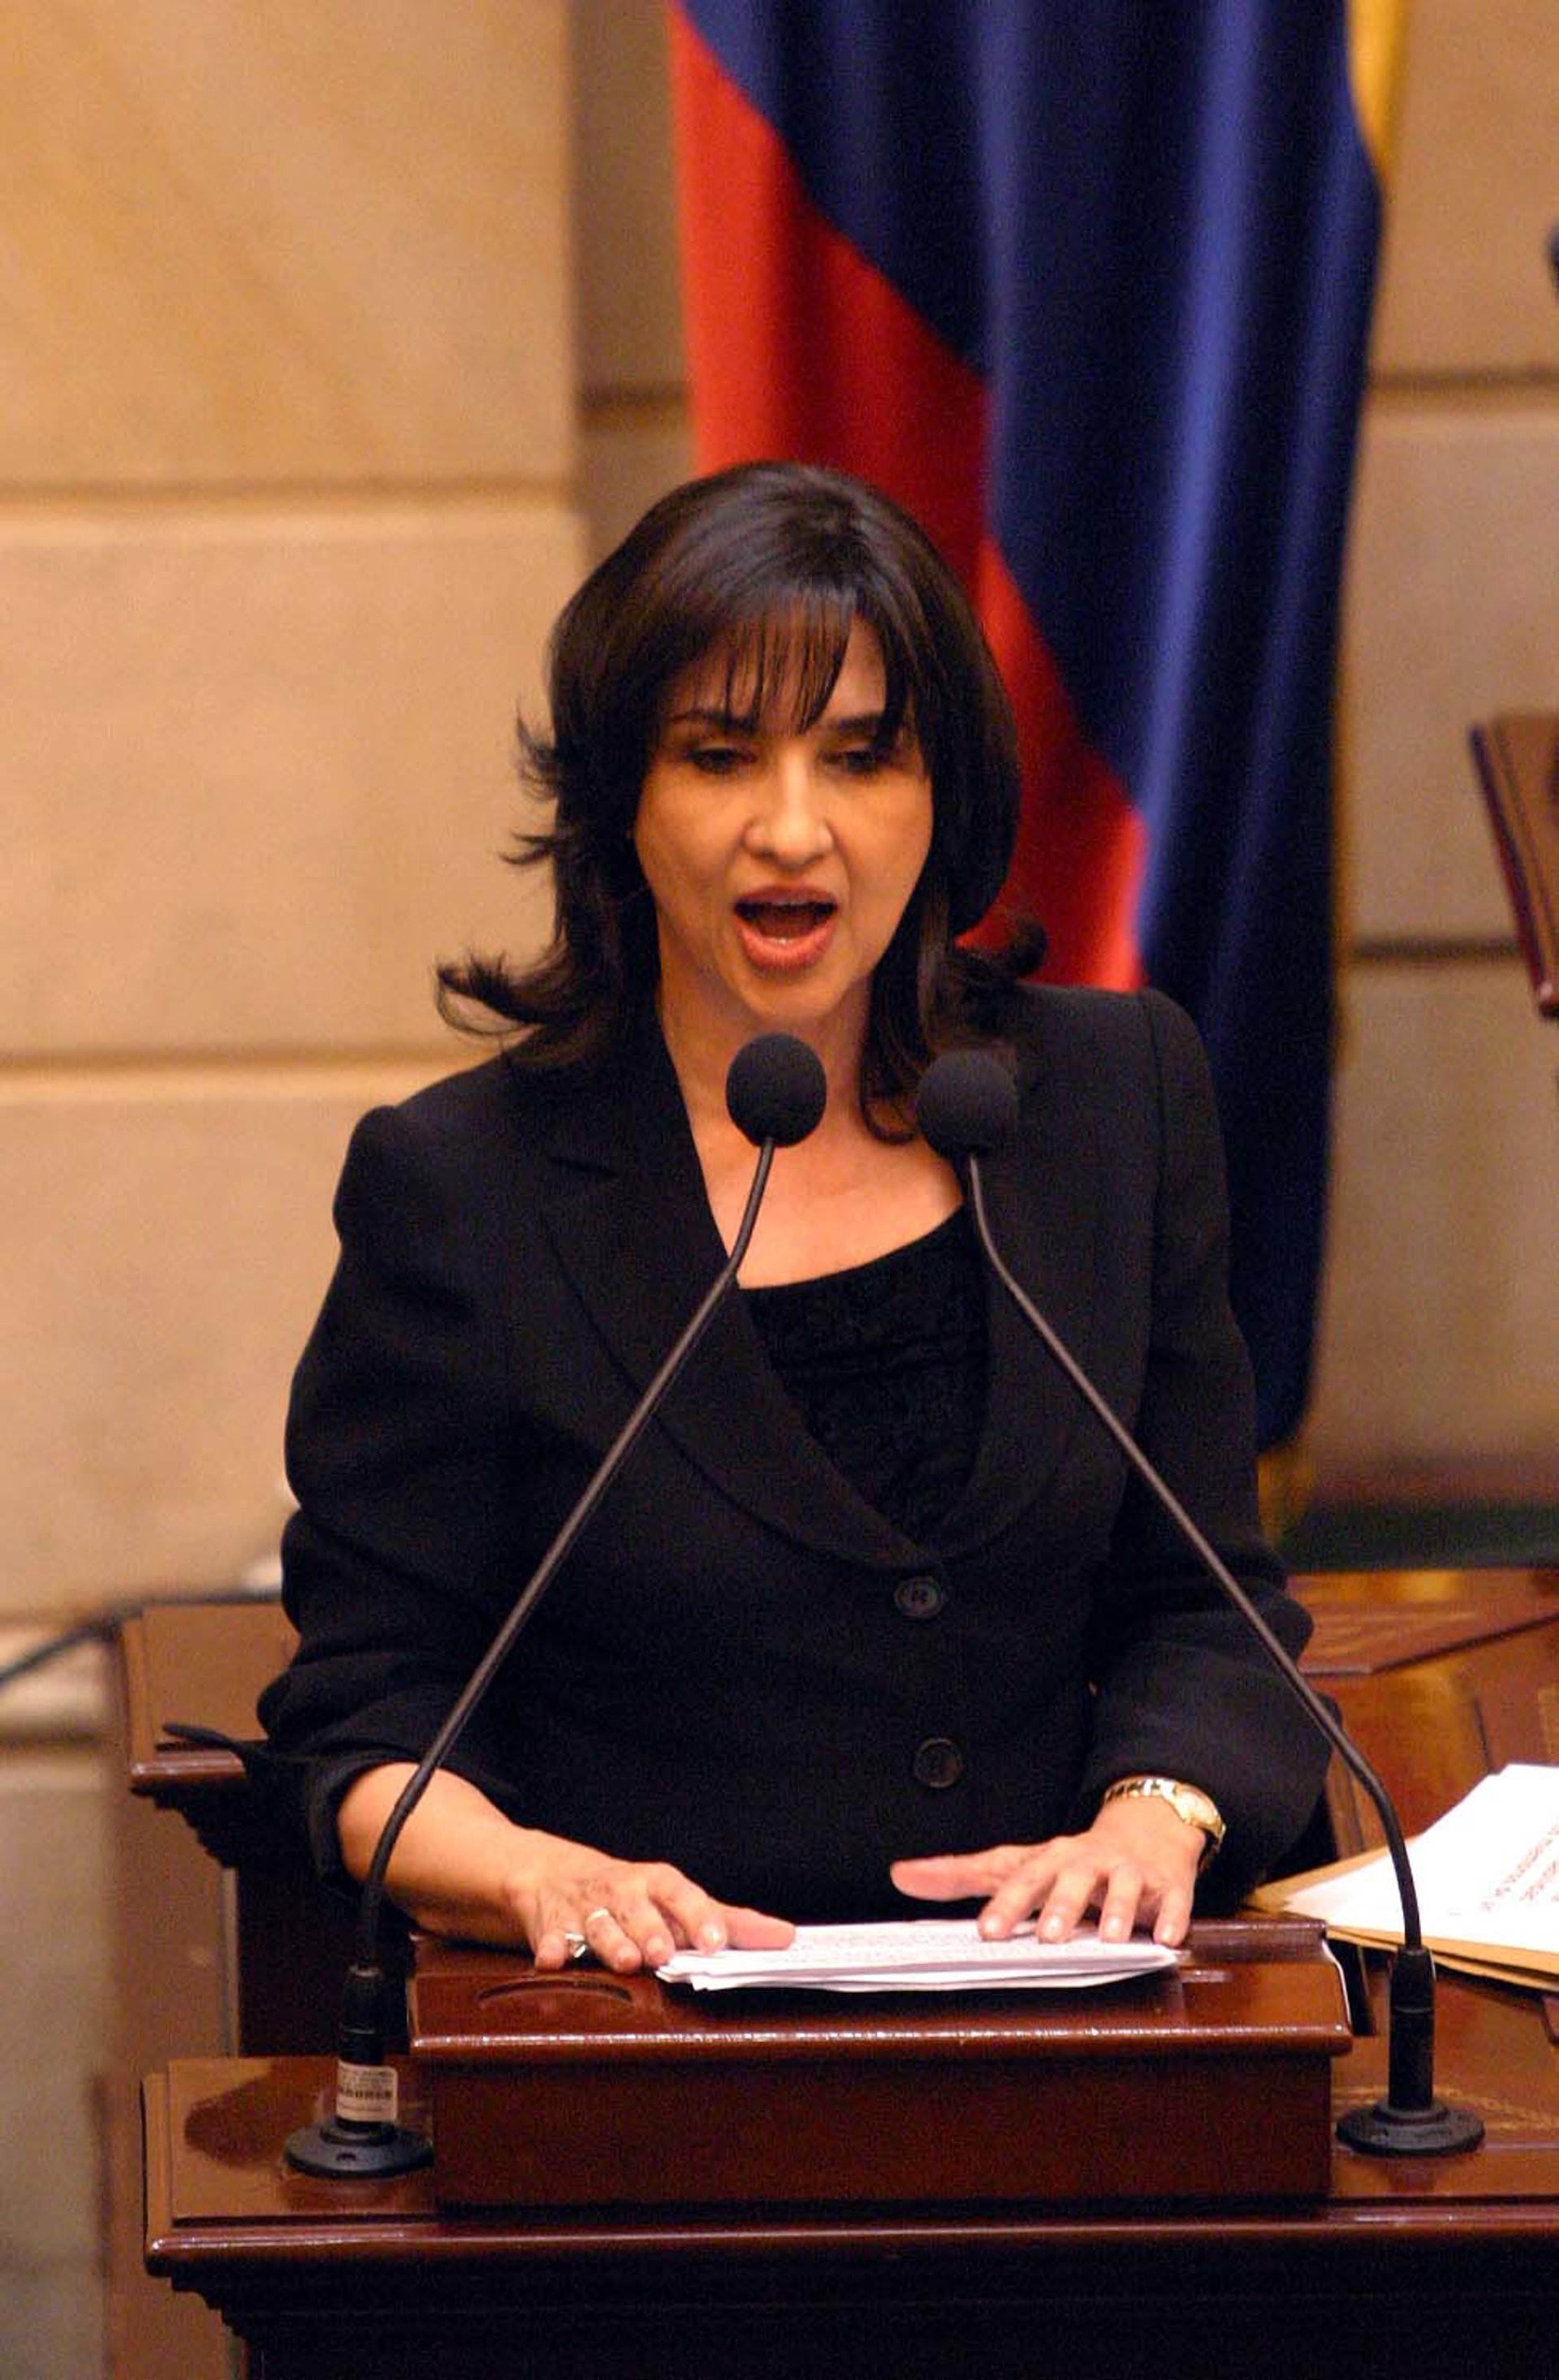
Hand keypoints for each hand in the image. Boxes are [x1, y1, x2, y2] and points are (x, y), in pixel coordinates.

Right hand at [514, 1832, 795, 1974]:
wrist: (554, 1875)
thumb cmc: (634, 1897)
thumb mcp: (678, 1902)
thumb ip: (731, 1923)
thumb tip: (787, 1939)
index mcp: (658, 1885)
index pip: (684, 1896)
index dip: (700, 1918)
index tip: (716, 1943)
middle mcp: (623, 1892)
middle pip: (639, 1909)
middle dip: (651, 1930)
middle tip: (664, 1954)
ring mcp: (585, 1907)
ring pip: (598, 1924)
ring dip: (611, 1941)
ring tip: (626, 1961)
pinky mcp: (549, 1923)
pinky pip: (548, 1936)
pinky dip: (550, 1947)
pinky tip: (552, 1962)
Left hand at [890, 1795, 1203, 1948]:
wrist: (1146, 1830)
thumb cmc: (1071, 1860)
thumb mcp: (1018, 1863)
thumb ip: (962, 1874)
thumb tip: (900, 1876)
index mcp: (1050, 1858)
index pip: (1023, 1879)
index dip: (1006, 1905)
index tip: (986, 1933)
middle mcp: (1088, 1861)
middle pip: (1073, 1878)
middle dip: (1062, 1905)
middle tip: (1048, 1937)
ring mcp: (1131, 1871)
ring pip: (1126, 1885)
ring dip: (1119, 1910)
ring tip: (1112, 1938)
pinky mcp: (1168, 1885)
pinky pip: (1174, 1900)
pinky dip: (1173, 1917)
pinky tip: (1169, 1938)